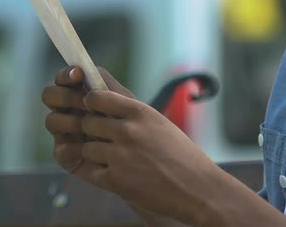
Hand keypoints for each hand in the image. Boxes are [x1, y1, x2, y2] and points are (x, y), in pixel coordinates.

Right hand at [41, 66, 133, 171]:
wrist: (143, 153)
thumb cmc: (132, 122)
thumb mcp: (123, 100)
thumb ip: (104, 84)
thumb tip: (81, 70)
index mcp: (78, 94)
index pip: (62, 79)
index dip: (66, 75)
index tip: (78, 75)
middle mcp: (66, 111)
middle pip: (49, 96)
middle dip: (66, 96)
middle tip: (85, 102)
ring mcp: (64, 133)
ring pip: (51, 120)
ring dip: (71, 120)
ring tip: (90, 125)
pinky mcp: (66, 156)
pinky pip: (62, 149)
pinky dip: (77, 146)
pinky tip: (93, 146)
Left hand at [76, 89, 226, 224]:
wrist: (198, 189)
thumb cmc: (182, 156)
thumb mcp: (160, 124)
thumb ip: (133, 116)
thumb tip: (103, 109)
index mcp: (141, 112)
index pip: (97, 97)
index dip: (92, 104)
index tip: (96, 112)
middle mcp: (128, 130)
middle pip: (88, 122)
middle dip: (92, 131)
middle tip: (104, 140)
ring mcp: (120, 155)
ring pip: (87, 148)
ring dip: (96, 155)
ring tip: (116, 161)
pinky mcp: (115, 180)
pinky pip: (91, 172)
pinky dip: (100, 175)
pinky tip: (117, 176)